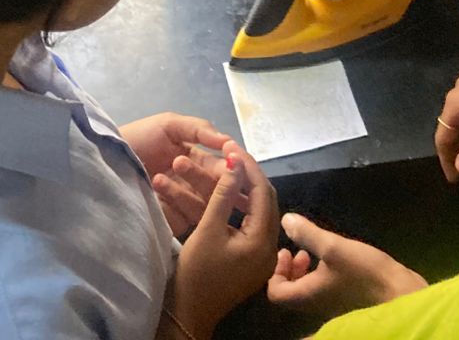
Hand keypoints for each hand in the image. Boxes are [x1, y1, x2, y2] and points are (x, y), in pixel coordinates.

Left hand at [122, 114, 234, 234]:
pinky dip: (171, 205)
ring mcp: (185, 206)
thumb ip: (200, 129)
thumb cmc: (139, 138)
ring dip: (181, 191)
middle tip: (178, 163)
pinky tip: (152, 190)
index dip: (231, 167)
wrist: (107, 158)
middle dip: (201, 177)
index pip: (224, 170)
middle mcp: (197, 186)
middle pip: (216, 191)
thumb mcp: (169, 125)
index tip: (228, 161)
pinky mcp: (171, 222)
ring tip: (156, 176)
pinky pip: (183, 219)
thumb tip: (230, 142)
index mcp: (201, 162)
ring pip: (201, 206)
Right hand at [169, 142, 278, 336]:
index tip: (232, 146)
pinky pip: (251, 223)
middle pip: (264, 200)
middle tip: (231, 152)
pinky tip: (227, 191)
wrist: (189, 312)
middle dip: (248, 175)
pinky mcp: (252, 258)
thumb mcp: (208, 229)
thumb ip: (223, 194)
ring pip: (257, 210)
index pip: (263, 193)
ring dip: (243, 189)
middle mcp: (270, 247)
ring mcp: (263, 254)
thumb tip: (235, 163)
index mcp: (263, 241)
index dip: (248, 166)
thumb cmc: (197, 272)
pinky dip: (240, 206)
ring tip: (228, 166)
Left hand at [265, 213, 424, 313]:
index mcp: (307, 295)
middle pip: (289, 292)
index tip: (285, 250)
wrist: (401, 294)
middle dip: (288, 269)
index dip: (275, 271)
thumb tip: (285, 220)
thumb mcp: (333, 247)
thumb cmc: (365, 273)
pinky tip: (332, 255)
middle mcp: (315, 304)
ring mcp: (331, 303)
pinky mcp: (345, 298)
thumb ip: (307, 234)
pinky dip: (318, 272)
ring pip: (306, 289)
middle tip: (297, 249)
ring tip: (312, 250)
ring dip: (303, 270)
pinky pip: (322, 288)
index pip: (274, 293)